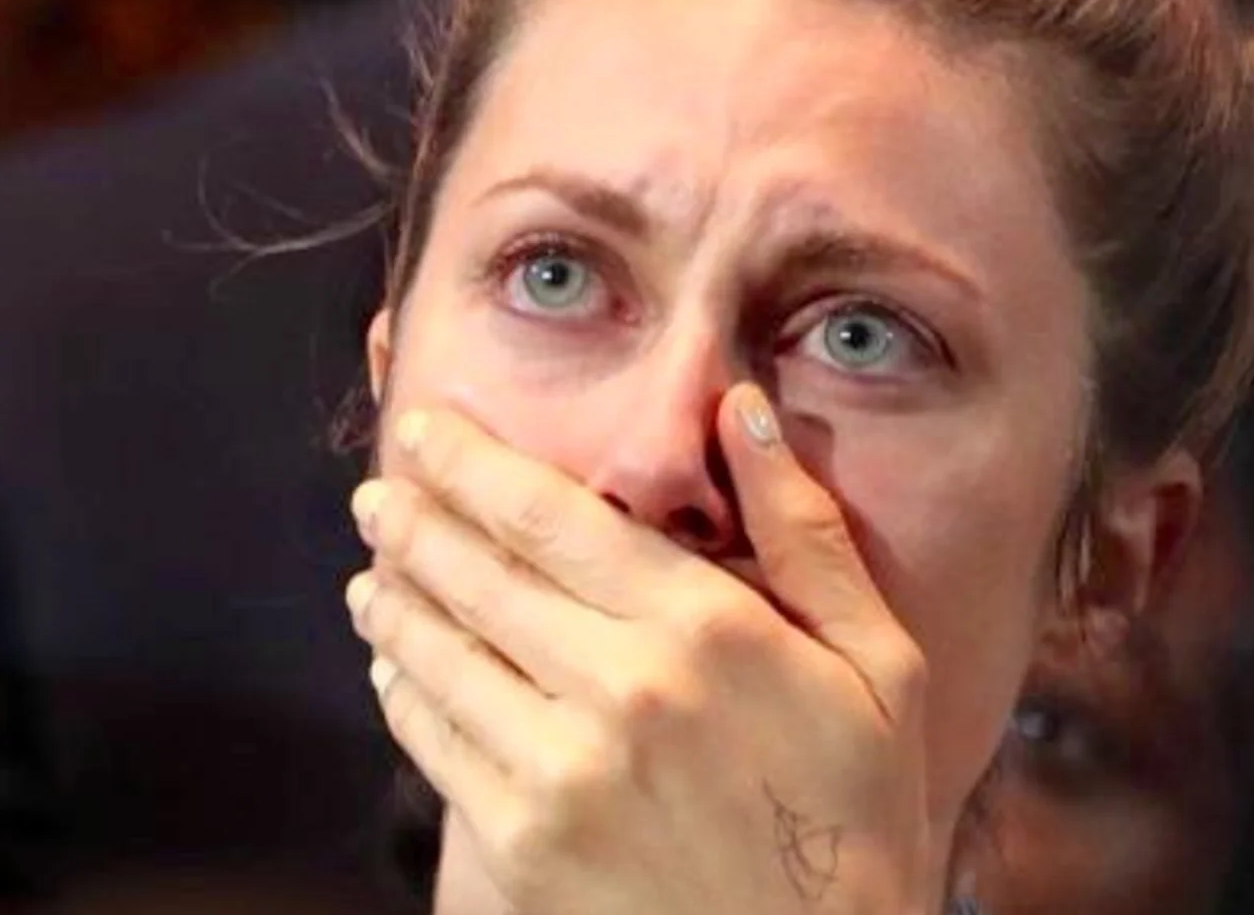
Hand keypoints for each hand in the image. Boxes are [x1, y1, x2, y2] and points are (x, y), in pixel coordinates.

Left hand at [345, 384, 934, 914]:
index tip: (429, 429)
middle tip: (380, 495)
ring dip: (394, 599)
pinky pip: (436, 742)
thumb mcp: (879, 664)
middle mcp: (618, 687)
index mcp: (705, 628)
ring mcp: (558, 771)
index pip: (552, 516)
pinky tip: (395, 663)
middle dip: (416, 521)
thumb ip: (805, 531)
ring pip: (440, 654)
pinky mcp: (521, 844)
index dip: (473, 464)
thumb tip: (737, 409)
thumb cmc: (859, 814)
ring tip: (374, 570)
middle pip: (478, 574)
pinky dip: (404, 689)